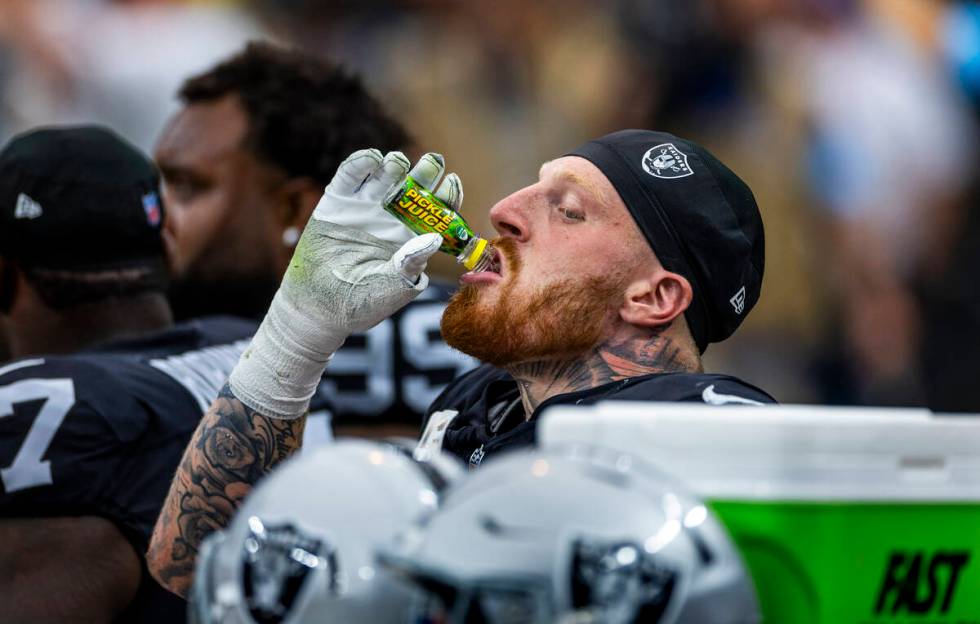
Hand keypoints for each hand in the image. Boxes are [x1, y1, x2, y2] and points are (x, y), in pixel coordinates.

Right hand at [228, 149, 463, 418]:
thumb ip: (412, 264)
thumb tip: (434, 238)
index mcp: (414, 237)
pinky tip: (373, 159)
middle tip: (432, 163)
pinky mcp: (338, 201)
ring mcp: (367, 207)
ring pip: (386, 175)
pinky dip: (362, 162)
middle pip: (416, 186)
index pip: (438, 211)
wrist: (318, 308)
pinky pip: (351, 175)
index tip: (452, 182)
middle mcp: (394, 218)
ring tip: (397, 166)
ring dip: (396, 164)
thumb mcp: (393, 288)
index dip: (447, 195)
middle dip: (427, 171)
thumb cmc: (361, 303)